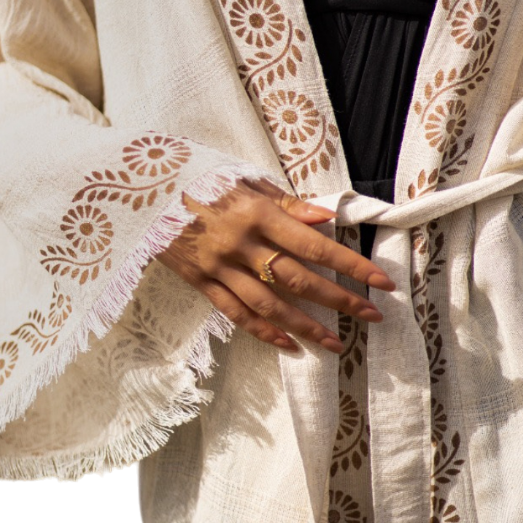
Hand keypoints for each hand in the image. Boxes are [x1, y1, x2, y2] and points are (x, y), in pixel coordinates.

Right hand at [157, 175, 394, 354]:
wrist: (141, 188)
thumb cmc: (201, 176)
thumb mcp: (245, 179)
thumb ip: (288, 203)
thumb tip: (326, 219)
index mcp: (258, 213)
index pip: (315, 245)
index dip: (351, 266)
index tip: (380, 281)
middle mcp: (241, 244)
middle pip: (298, 279)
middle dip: (339, 300)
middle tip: (372, 316)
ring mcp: (219, 266)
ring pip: (269, 305)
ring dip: (305, 327)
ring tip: (335, 344)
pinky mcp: (199, 281)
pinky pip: (235, 313)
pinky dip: (263, 332)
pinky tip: (288, 346)